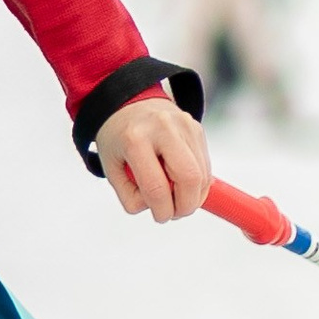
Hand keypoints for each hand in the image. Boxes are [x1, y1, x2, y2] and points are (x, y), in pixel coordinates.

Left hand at [95, 92, 209, 223]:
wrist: (128, 102)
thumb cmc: (118, 139)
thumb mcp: (112, 168)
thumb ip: (130, 196)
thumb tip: (159, 208)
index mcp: (135, 139)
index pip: (156, 187)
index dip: (162, 211)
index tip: (160, 216)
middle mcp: (163, 128)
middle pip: (190, 178)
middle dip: (186, 205)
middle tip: (175, 212)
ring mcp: (184, 125)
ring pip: (202, 174)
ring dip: (195, 195)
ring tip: (178, 198)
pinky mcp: (196, 127)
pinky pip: (205, 164)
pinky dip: (198, 182)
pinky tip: (183, 182)